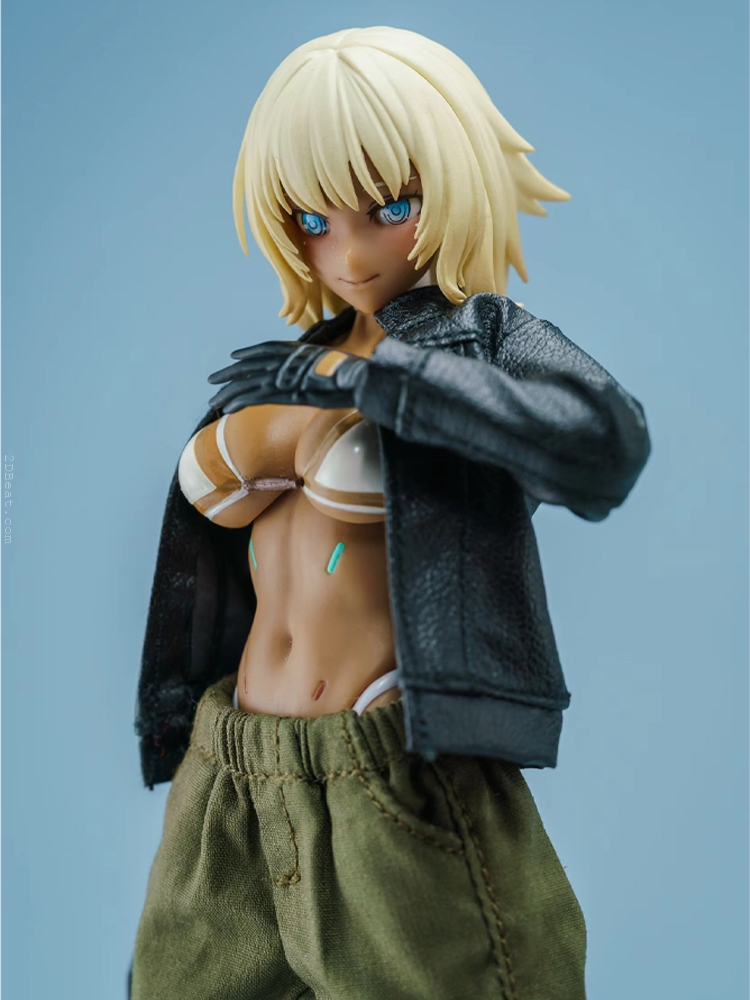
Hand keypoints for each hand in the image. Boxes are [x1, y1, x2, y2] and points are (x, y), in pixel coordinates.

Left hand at [207, 341, 368, 412]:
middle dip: (230, 372)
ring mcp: (284, 375)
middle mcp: (286, 360)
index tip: (235, 357)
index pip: (267, 349)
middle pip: (250, 364)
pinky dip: (239, 401)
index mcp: (298, 351)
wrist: (358, 380)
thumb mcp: (337, 366)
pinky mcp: (283, 392)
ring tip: (212, 398)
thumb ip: (323, 368)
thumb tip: (324, 372)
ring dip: (227, 390)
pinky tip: (227, 408)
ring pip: (247, 382)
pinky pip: (254, 397)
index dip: (249, 353)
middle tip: (212, 379)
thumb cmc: (354, 376)